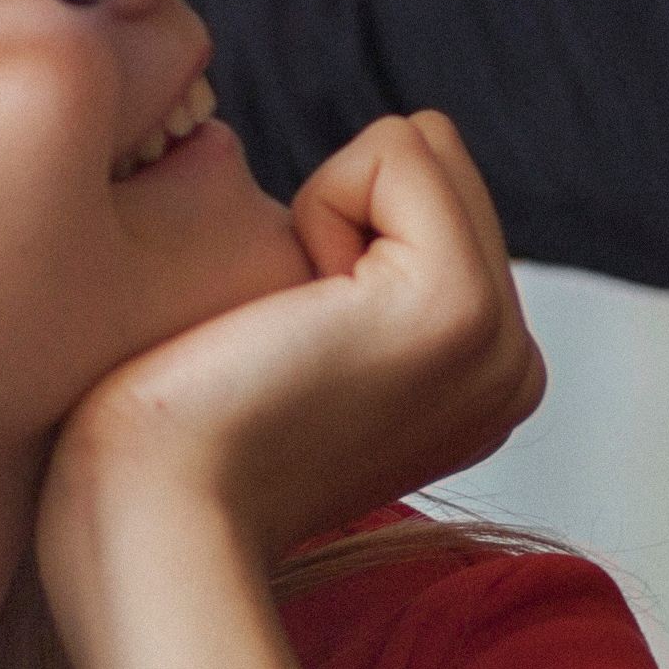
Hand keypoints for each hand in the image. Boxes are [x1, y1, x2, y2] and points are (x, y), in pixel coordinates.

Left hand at [46, 110, 547, 568]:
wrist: (153, 520)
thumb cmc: (172, 438)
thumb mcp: (299, 349)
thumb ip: (351, 288)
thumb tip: (323, 248)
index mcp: (484, 379)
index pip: (433, 193)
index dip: (333, 231)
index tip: (289, 345)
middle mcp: (515, 367)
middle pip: (438, 159)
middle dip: (339, 212)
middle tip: (283, 338)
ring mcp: (501, 342)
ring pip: (422, 148)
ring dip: (326, 214)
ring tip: (287, 333)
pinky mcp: (459, 308)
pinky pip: (399, 149)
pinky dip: (321, 206)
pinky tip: (291, 318)